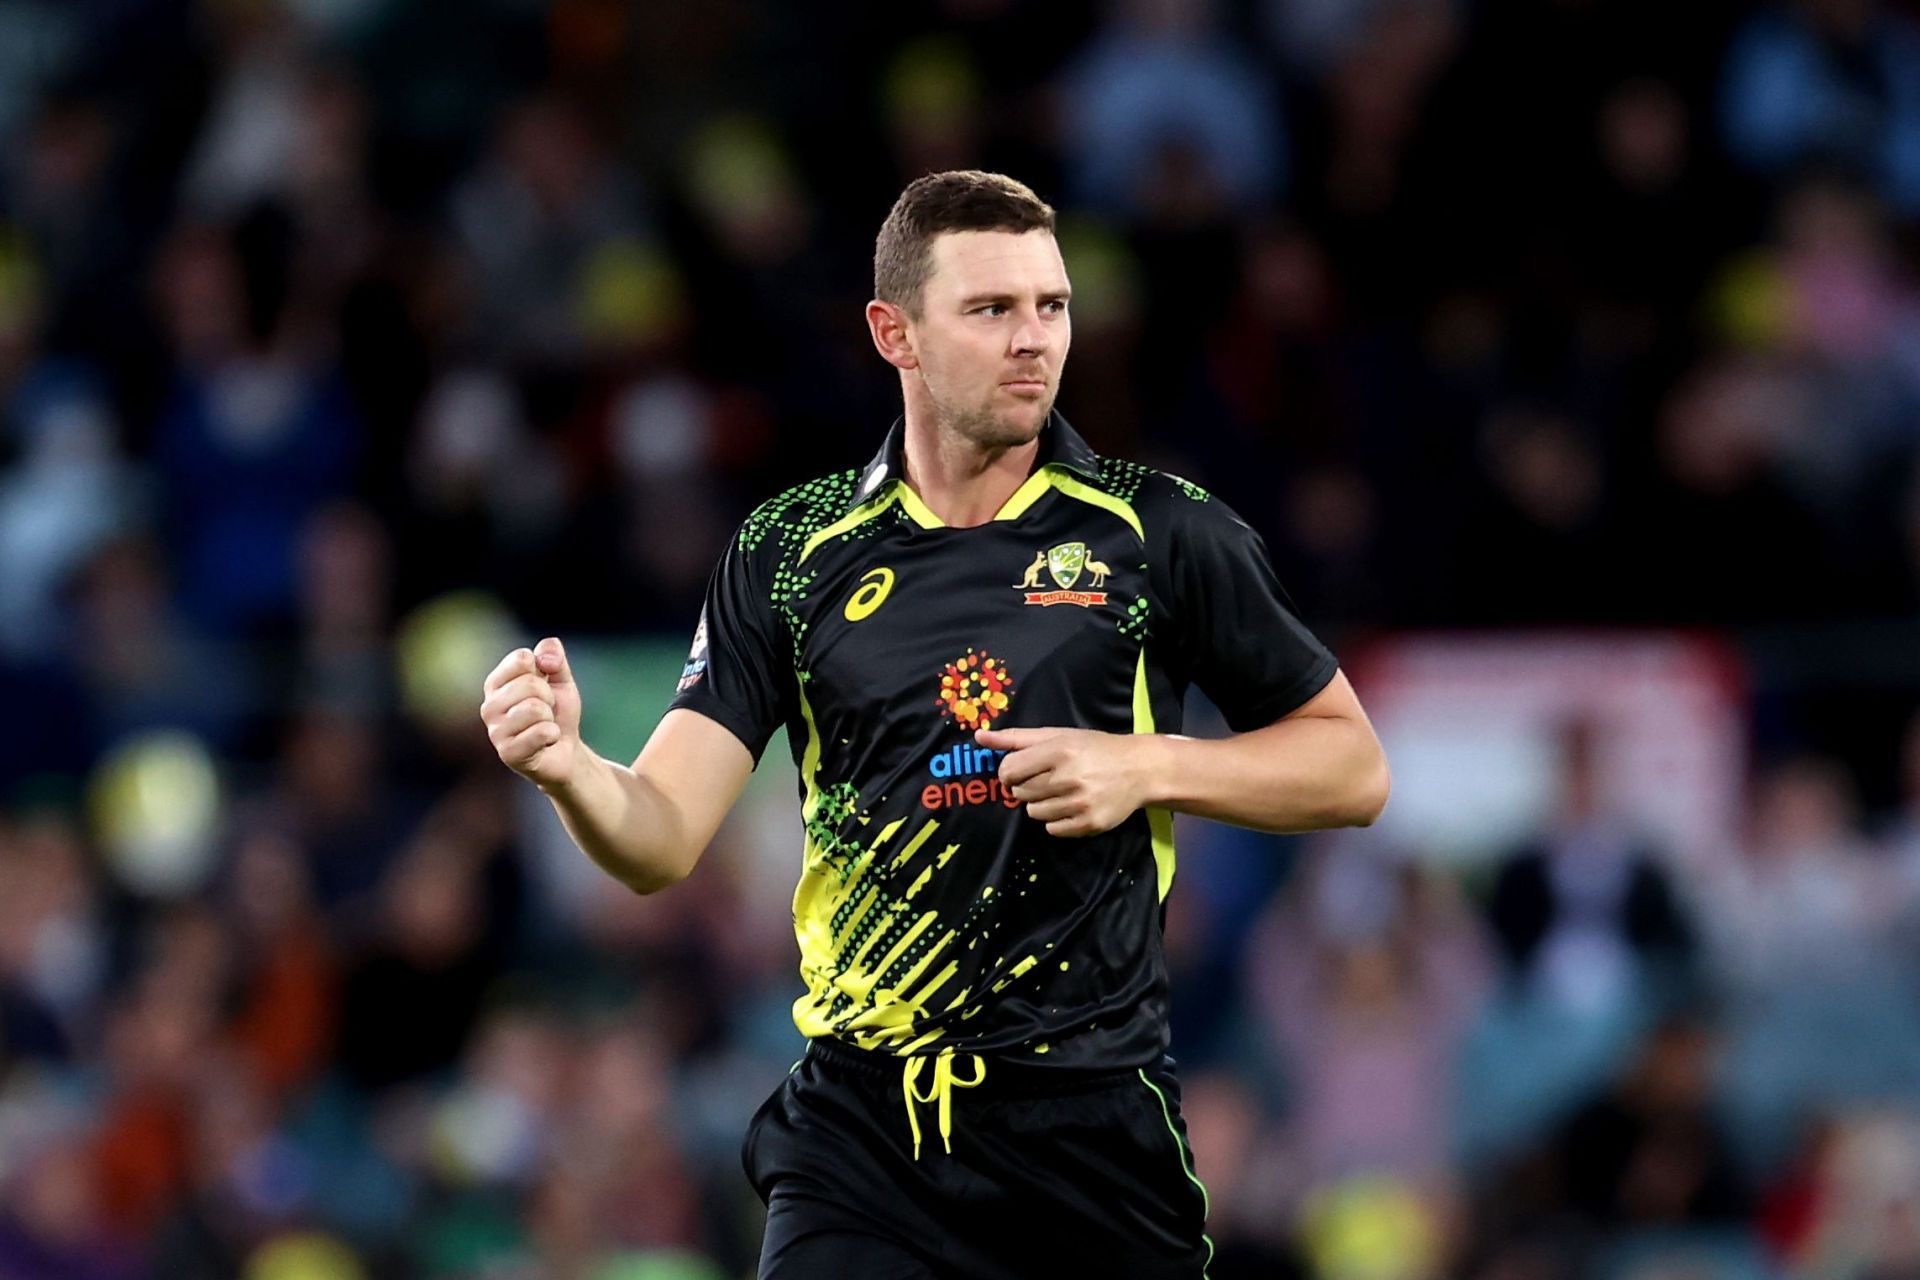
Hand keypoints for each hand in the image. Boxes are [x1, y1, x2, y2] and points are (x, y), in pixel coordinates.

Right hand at [482, 637, 582, 788]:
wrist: (566, 752)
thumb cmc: (558, 713)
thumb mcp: (561, 679)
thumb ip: (554, 657)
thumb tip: (544, 657)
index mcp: (496, 683)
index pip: (521, 658)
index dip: (544, 670)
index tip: (545, 685)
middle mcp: (489, 706)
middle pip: (530, 684)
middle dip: (549, 697)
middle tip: (547, 712)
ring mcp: (495, 731)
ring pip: (535, 708)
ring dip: (550, 718)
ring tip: (544, 726)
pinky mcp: (507, 753)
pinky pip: (541, 732)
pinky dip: (553, 735)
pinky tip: (546, 742)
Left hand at [973, 726, 1155, 837]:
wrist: (1139, 770)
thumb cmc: (1093, 748)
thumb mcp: (1057, 736)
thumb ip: (1015, 738)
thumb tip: (979, 736)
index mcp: (1059, 751)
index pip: (1009, 770)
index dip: (1010, 772)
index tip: (1023, 770)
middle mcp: (1068, 777)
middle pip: (1020, 793)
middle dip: (1027, 787)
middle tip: (1048, 779)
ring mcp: (1079, 803)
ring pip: (1034, 813)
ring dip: (1041, 804)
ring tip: (1061, 792)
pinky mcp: (1088, 824)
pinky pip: (1052, 829)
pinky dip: (1057, 820)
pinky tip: (1072, 806)